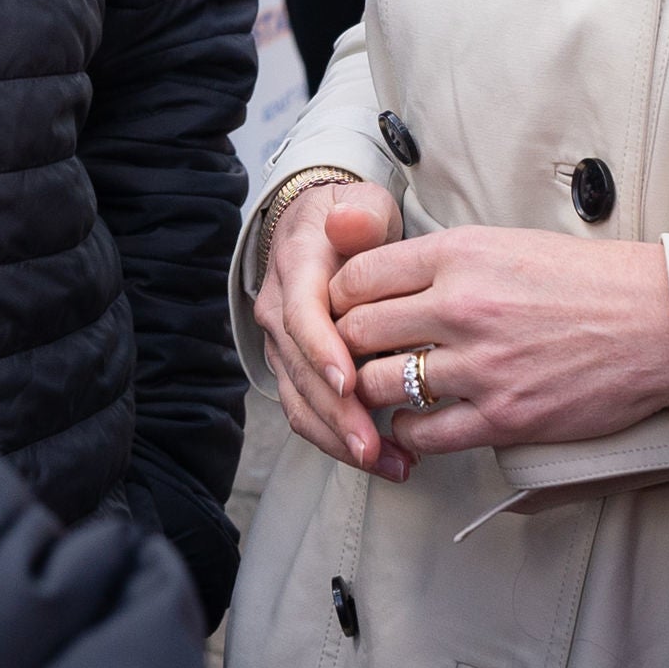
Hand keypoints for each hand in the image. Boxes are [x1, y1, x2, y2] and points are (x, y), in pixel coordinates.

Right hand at [249, 179, 403, 474]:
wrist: (324, 228)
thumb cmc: (354, 221)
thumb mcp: (362, 203)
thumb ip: (359, 214)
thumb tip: (347, 222)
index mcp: (295, 269)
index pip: (300, 314)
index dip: (321, 349)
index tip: (349, 383)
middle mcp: (279, 312)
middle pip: (300, 371)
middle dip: (336, 414)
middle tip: (374, 447)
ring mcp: (283, 346)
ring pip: (300, 401)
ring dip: (339, 439)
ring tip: (389, 464)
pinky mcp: (296, 371)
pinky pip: (310, 412)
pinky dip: (341, 440)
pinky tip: (385, 459)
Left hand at [330, 228, 668, 473]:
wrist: (656, 321)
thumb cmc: (584, 280)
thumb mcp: (504, 244)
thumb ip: (441, 262)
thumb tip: (380, 281)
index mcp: (459, 254)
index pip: (358, 275)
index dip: (338, 297)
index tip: (340, 311)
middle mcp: (462, 306)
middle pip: (356, 331)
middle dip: (344, 346)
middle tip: (348, 356)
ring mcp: (481, 365)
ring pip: (379, 385)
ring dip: (370, 392)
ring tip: (378, 390)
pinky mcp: (504, 416)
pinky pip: (424, 433)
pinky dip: (408, 433)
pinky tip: (416, 423)